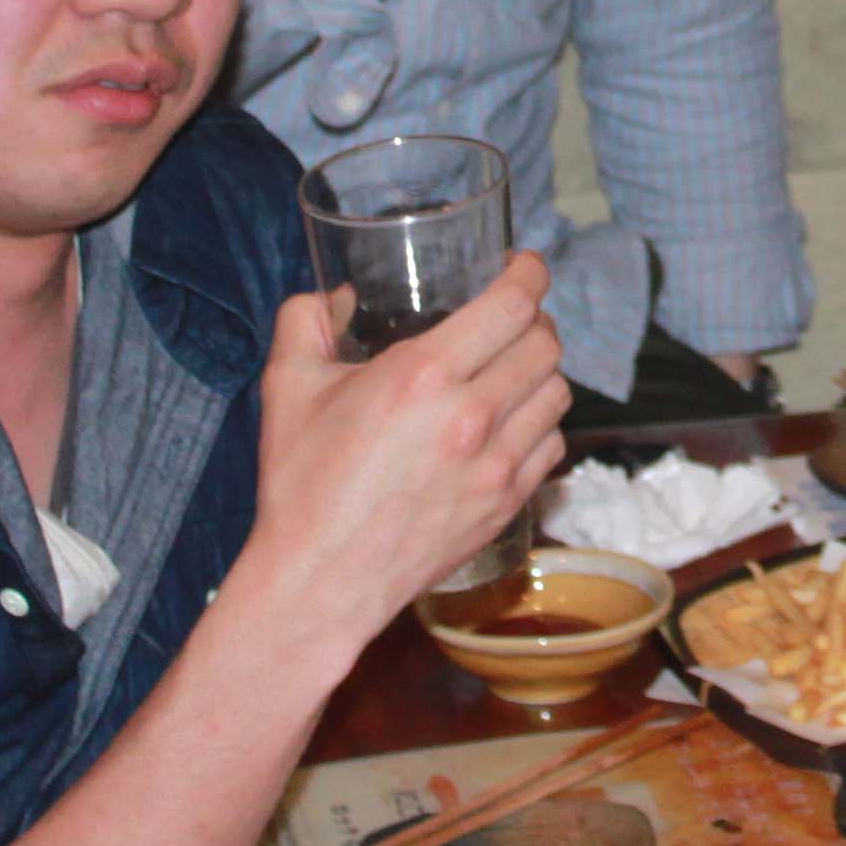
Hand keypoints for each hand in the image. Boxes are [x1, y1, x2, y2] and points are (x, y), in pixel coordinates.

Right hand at [251, 254, 572, 661]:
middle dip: (533, 319)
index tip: (522, 266)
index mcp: (424, 375)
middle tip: (509, 318)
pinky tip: (511, 422)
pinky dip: (540, 424)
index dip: (529, 274)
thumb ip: (306, 321)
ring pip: (557, 393)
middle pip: (545, 343)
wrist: (321, 578)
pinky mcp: (506, 504)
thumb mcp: (288, 386)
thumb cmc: (302, 482)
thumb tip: (335, 294)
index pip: (514, 304)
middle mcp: (472, 416)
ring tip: (512, 368)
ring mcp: (497, 465)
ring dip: (540, 370)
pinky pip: (551, 445)